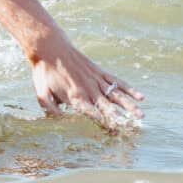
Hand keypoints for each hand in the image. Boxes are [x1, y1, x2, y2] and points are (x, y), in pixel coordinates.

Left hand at [30, 36, 144, 128]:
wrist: (50, 49)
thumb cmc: (44, 73)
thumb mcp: (41, 93)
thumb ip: (50, 109)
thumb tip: (61, 122)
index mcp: (75, 98)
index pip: (92, 114)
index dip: (103, 124)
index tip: (114, 134)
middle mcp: (89, 90)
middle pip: (107, 107)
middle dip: (120, 119)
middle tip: (132, 129)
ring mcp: (96, 80)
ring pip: (117, 95)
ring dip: (130, 106)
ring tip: (141, 116)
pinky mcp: (100, 71)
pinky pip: (118, 81)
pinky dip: (130, 89)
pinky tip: (141, 97)